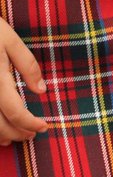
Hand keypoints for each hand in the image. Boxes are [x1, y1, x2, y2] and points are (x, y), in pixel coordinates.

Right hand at [0, 19, 47, 145]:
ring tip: (15, 135)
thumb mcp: (10, 41)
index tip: (44, 126)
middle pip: (0, 126)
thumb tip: (42, 90)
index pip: (16, 112)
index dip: (31, 124)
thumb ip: (27, 66)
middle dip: (18, 133)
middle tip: (32, 133)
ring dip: (1, 135)